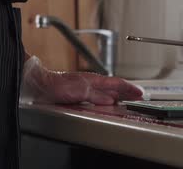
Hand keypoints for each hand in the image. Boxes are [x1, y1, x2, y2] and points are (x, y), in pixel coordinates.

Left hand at [21, 56, 142, 104]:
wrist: (42, 84)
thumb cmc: (59, 85)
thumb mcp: (81, 91)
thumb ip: (97, 96)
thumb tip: (111, 100)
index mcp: (96, 80)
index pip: (118, 84)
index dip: (130, 89)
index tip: (140, 93)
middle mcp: (93, 83)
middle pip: (115, 87)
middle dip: (128, 91)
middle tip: (138, 96)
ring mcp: (87, 87)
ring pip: (108, 91)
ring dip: (119, 95)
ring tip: (127, 99)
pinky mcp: (81, 93)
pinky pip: (100, 95)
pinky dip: (108, 98)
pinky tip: (107, 102)